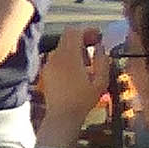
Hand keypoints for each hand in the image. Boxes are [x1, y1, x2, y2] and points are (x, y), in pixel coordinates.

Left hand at [36, 28, 111, 147]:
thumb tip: (100, 46)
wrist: (62, 116)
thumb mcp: (101, 80)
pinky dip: (67, 57)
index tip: (98, 37)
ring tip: (87, 62)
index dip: (88, 31)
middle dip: (82, 38)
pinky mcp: (46, 72)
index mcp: (69, 56)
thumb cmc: (83, 100)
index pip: (75, 32)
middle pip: (67, 36)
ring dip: (75, 48)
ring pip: (62, 46)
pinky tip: (76, 71)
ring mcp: (49, 64)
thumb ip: (102, 59)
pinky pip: (57, 57)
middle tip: (94, 47)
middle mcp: (56, 57)